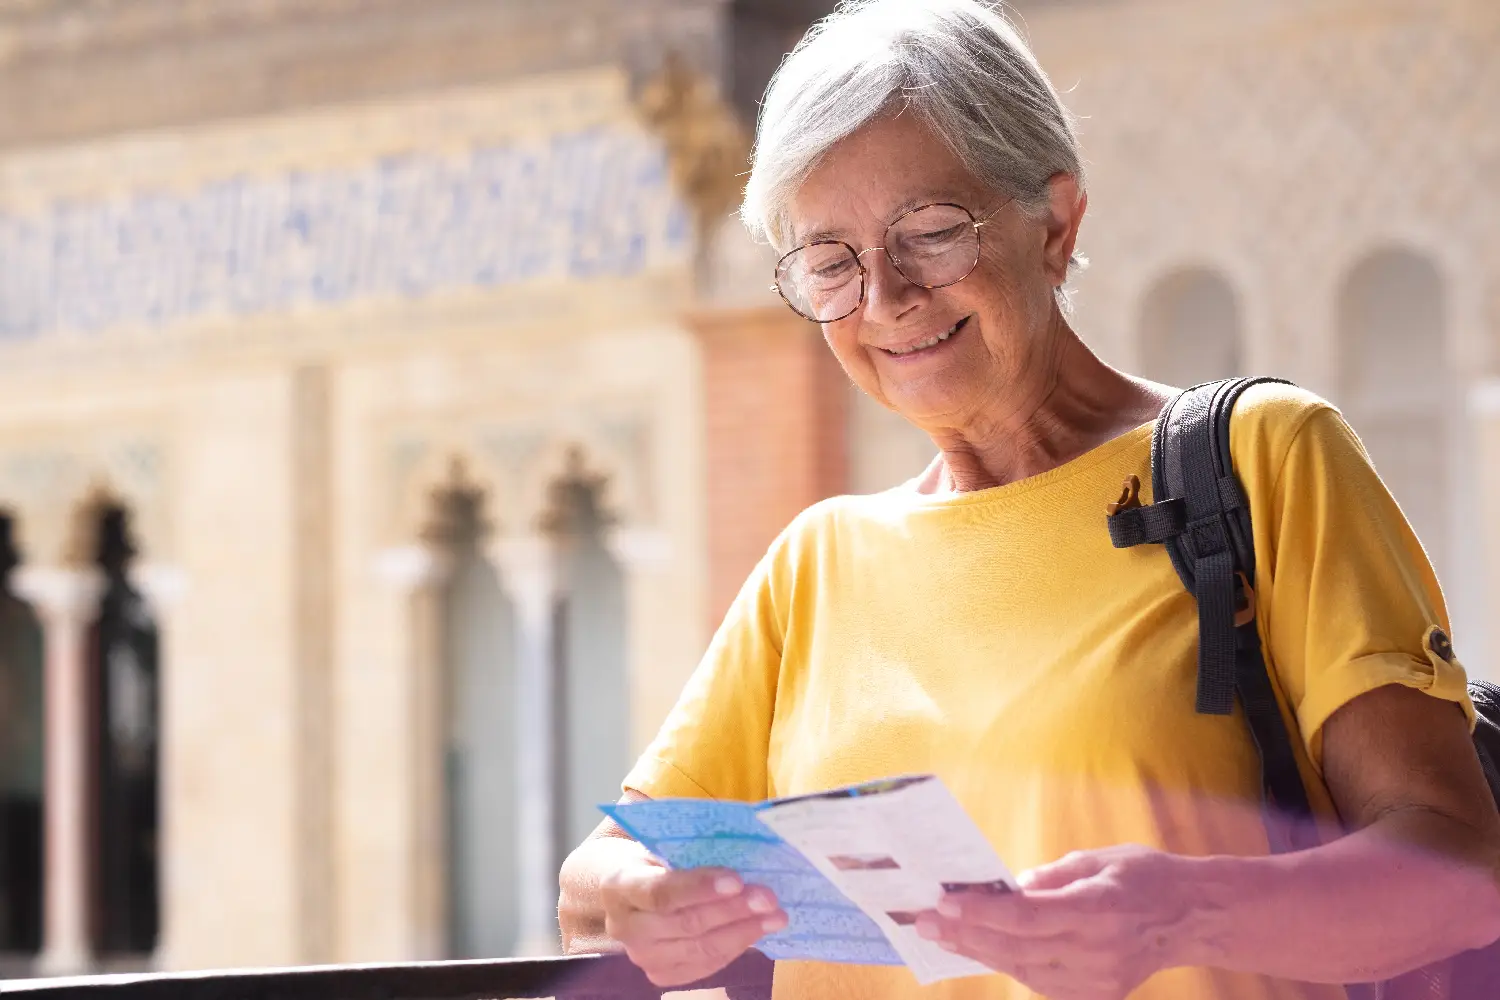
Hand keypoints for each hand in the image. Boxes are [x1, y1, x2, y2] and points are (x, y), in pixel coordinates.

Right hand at [599, 858, 787, 986]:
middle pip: (685, 924)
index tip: (736, 880)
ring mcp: (641, 956)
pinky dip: (735, 948)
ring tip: (774, 916)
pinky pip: (704, 966)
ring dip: (742, 932)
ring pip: (699, 949)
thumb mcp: (661, 844)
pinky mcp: (660, 974)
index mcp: (619, 884)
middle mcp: (624, 926)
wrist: (626, 891)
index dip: (699, 888)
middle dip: (732, 910)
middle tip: (768, 897)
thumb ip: (691, 850)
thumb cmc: (652, 858)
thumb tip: (743, 849)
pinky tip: (756, 931)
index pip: (660, 892)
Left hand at [915, 845, 1197, 999]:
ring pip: (1022, 969)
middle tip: (923, 919)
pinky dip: (1007, 962)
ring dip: (979, 949)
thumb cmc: (1144, 876)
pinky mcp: (1096, 995)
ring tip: (943, 933)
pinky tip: (980, 947)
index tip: (944, 900)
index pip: (1027, 915)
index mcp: (1099, 909)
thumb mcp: (1098, 859)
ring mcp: (1097, 980)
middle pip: (1016, 947)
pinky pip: (1039, 981)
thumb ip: (1050, 876)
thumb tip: (1005, 886)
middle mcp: (1097, 951)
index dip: (981, 910)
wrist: (1193, 918)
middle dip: (965, 933)